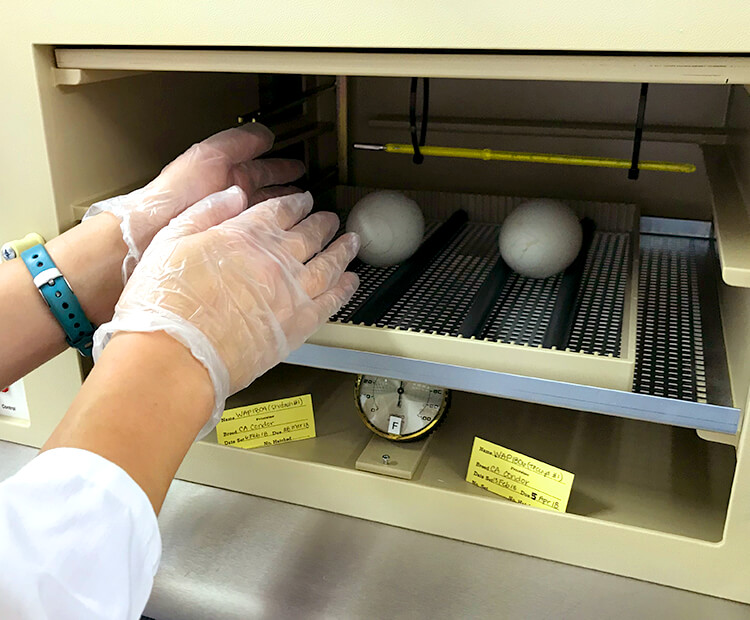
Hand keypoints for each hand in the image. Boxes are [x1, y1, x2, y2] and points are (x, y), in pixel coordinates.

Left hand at [85, 124, 303, 279]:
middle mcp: (228, 199)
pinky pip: (256, 238)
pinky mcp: (226, 246)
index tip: (302, 168)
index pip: (263, 168)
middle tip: (310, 194)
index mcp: (224, 175)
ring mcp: (228, 224)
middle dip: (288, 191)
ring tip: (305, 218)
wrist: (147, 239)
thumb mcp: (207, 159)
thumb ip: (236, 143)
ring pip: (264, 216)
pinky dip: (271, 236)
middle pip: (267, 193)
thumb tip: (265, 133)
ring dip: (284, 215)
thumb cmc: (170, 199)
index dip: (283, 167)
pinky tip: (283, 241)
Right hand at [93, 187, 359, 436]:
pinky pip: (332, 301)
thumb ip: (205, 212)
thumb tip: (233, 194)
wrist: (176, 357)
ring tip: (351, 242)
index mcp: (244, 235)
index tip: (303, 201)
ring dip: (342, 250)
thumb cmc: (165, 305)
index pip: (280, 211)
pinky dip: (346, 289)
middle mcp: (275, 259)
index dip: (295, 203)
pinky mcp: (299, 325)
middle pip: (310, 234)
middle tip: (331, 219)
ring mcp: (292, 292)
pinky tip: (352, 281)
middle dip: (322, 223)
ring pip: (329, 264)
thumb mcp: (169, 241)